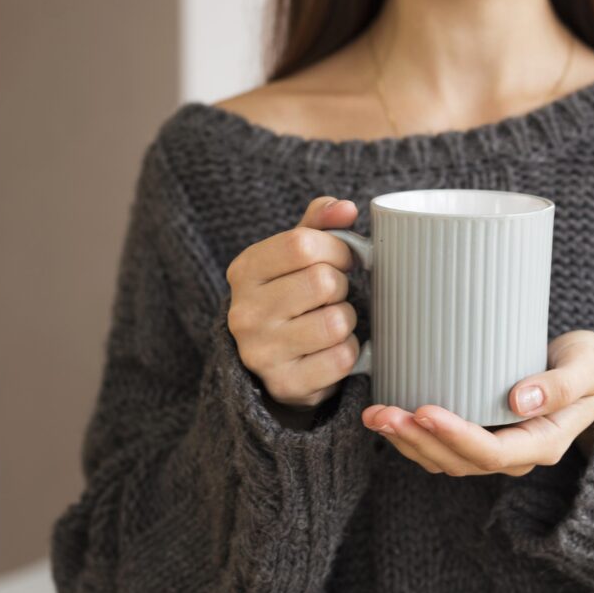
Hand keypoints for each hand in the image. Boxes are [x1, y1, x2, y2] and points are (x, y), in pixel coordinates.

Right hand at [226, 195, 363, 410]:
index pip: (301, 244)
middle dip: (342, 285)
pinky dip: (349, 352)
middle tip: (334, 294)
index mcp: (244, 271)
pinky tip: (331, 349)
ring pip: (337, 321)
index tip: (342, 259)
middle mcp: (244, 313)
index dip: (336, 248)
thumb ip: (318, 224)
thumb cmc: (291, 294)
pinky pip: (342, 358)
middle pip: (323, 282)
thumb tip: (346, 208)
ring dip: (347, 320)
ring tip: (331, 321)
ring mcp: (261, 353)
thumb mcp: (294, 255)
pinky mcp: (285, 384)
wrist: (272, 361)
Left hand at [361, 330, 593, 475]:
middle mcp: (516, 455)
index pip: (492, 452)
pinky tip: (388, 416)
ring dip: (407, 442)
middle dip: (418, 440)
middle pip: (459, 462)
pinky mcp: (481, 437)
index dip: (455, 436)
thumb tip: (519, 401)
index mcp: (544, 444)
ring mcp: (497, 450)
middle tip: (383, 412)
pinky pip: (441, 448)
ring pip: (444, 460)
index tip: (425, 410)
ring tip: (375, 415)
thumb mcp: (585, 368)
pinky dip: (412, 436)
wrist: (589, 371)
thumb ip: (558, 386)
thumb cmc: (589, 365)